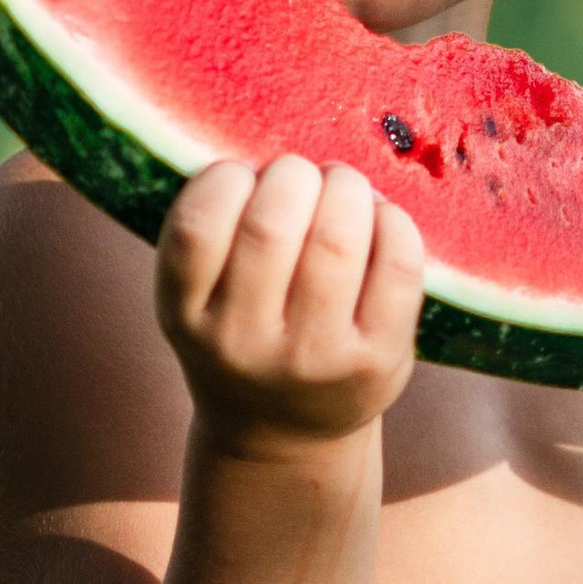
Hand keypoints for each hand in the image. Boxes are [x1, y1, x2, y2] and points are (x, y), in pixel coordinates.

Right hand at [155, 156, 423, 452]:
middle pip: (272, 227)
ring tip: (343, 188)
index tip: (244, 175)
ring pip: (338, 240)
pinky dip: (394, 221)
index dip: (225, 179)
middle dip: (296, 175)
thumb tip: (269, 147)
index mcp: (186, 317)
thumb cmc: (245, 334)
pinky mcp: (376, 361)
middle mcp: (243, 344)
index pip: (195, 228)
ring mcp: (313, 358)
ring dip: (347, 188)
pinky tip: (382, 217)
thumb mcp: (203, 300)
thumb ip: (217, 235)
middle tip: (305, 175)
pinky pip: (397, 266)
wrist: (285, 436)